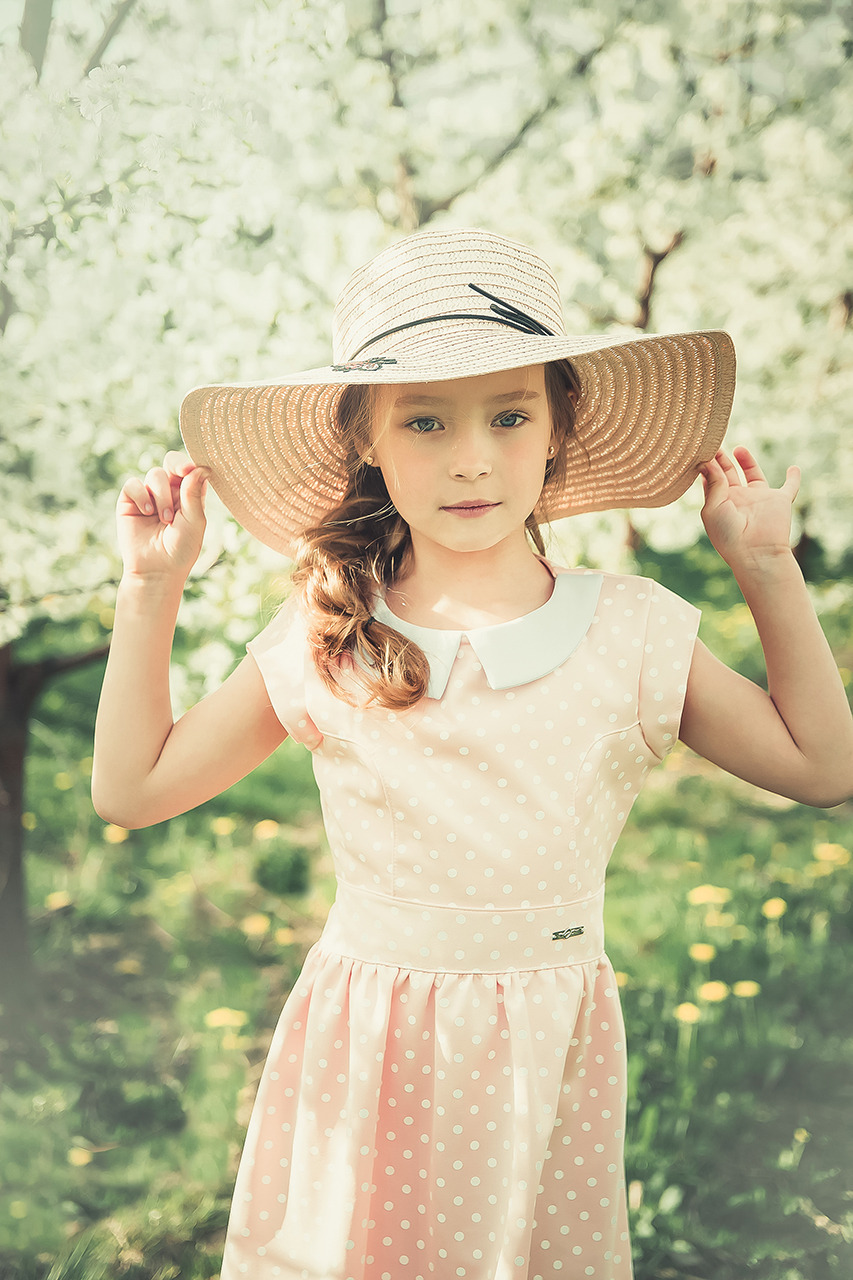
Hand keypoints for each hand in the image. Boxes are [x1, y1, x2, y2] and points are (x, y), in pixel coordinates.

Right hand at [116, 450, 209, 581]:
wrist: (156, 570)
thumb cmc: (181, 549)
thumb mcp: (194, 522)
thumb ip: (194, 495)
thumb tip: (200, 468)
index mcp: (189, 495)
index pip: (192, 470)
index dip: (192, 464)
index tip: (193, 469)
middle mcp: (170, 492)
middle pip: (172, 462)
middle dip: (177, 464)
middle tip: (182, 473)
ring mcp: (149, 495)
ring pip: (155, 474)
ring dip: (161, 495)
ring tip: (165, 519)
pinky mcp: (130, 501)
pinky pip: (133, 484)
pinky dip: (141, 495)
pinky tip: (147, 512)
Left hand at [699, 447, 799, 572]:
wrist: (755, 552)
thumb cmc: (728, 534)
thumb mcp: (713, 507)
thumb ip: (714, 483)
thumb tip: (708, 461)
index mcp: (720, 503)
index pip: (712, 480)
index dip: (707, 466)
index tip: (700, 451)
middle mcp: (738, 500)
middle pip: (729, 475)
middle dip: (722, 460)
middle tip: (713, 444)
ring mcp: (759, 499)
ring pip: (753, 475)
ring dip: (747, 461)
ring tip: (738, 448)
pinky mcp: (780, 501)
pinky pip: (790, 487)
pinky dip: (793, 478)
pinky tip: (794, 468)